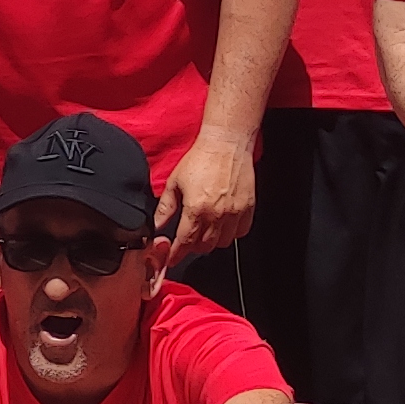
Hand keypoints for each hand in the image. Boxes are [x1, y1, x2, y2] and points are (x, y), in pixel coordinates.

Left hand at [158, 125, 259, 257]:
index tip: (172, 259)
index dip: (177, 254)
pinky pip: (241, 232)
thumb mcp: (174, 182)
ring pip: (223, 242)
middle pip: (205, 246)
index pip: (185, 242)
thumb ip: (165, 207)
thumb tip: (156, 225)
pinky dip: (231, 233)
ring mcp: (235, 212)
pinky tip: (223, 224)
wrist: (226, 144)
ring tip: (204, 230)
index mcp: (196, 209)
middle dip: (193, 247)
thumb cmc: (200, 159)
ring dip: (212, 241)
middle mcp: (217, 214)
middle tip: (187, 239)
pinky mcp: (248, 207)